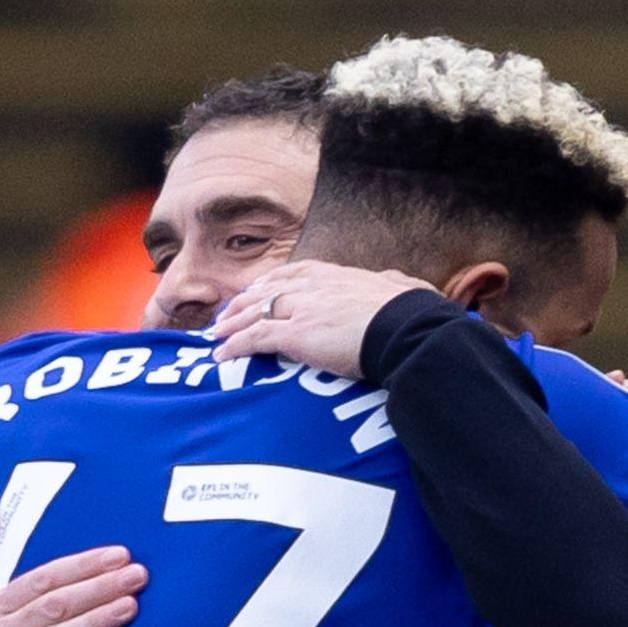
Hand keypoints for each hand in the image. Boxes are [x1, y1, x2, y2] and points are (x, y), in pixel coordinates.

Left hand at [208, 261, 436, 377]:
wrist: (407, 330)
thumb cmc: (411, 316)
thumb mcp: (400, 289)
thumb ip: (392, 283)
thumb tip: (401, 281)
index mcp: (337, 275)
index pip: (295, 272)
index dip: (272, 281)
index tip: (258, 288)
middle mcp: (314, 287)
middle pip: (267, 291)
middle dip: (243, 303)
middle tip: (225, 314)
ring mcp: (303, 309)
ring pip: (255, 313)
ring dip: (232, 325)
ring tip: (216, 336)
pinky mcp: (295, 334)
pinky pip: (255, 339)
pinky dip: (235, 346)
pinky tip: (222, 354)